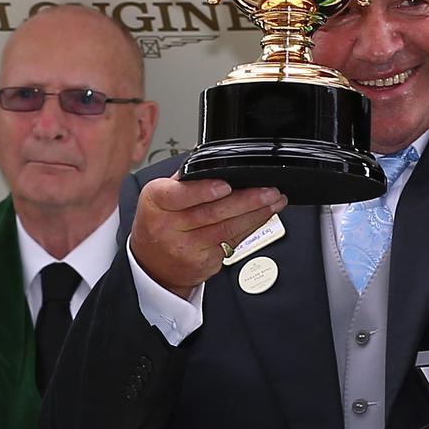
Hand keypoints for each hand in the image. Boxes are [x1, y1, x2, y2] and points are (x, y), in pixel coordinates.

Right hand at [130, 176, 283, 297]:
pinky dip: (251, 227)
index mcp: (156, 201)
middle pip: (211, 212)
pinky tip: (262, 217)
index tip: (225, 186)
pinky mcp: (203, 261)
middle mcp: (168, 226)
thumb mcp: (161, 196)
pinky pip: (232, 241)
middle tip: (268, 191)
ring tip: (274, 201)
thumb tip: (221, 162)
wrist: (154, 266)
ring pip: (227, 228)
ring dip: (256, 213)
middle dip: (246, 200)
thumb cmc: (160, 223)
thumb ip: (187, 180)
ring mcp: (186, 247)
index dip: (204, 191)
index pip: (179, 195)